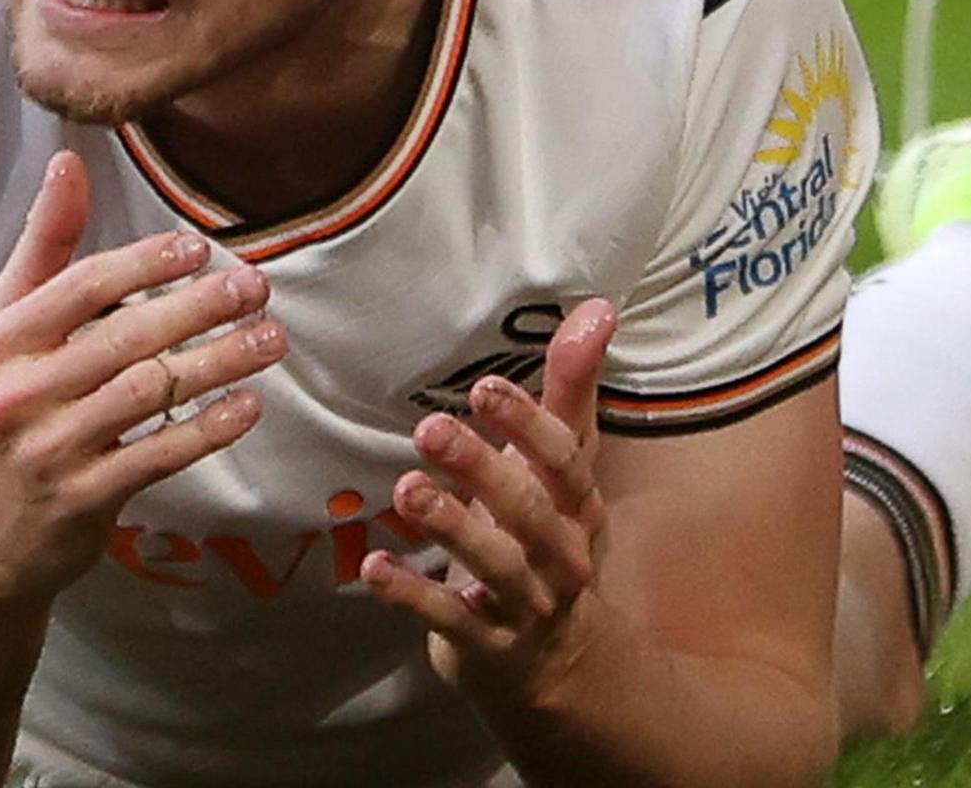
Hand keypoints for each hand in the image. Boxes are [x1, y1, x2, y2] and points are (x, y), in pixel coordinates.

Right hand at [0, 152, 284, 602]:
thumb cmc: (13, 413)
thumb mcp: (11, 329)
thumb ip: (45, 247)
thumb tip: (68, 162)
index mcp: (4, 340)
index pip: (79, 287)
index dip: (142, 263)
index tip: (199, 247)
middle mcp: (19, 392)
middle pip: (123, 338)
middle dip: (197, 308)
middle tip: (255, 287)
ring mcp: (51, 450)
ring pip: (148, 393)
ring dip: (218, 361)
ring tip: (270, 340)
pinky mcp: (84, 499)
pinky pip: (158, 455)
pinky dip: (208, 428)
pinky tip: (248, 405)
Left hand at [361, 297, 616, 700]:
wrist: (559, 663)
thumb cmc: (549, 538)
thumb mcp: (563, 469)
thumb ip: (571, 388)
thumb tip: (597, 307)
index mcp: (579, 505)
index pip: (564, 462)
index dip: (528, 423)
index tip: (484, 387)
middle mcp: (560, 555)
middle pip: (527, 511)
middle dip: (482, 470)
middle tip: (431, 431)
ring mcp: (525, 605)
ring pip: (493, 566)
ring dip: (450, 526)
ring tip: (407, 490)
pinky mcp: (485, 644)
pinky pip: (449, 619)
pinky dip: (412, 594)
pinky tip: (373, 565)